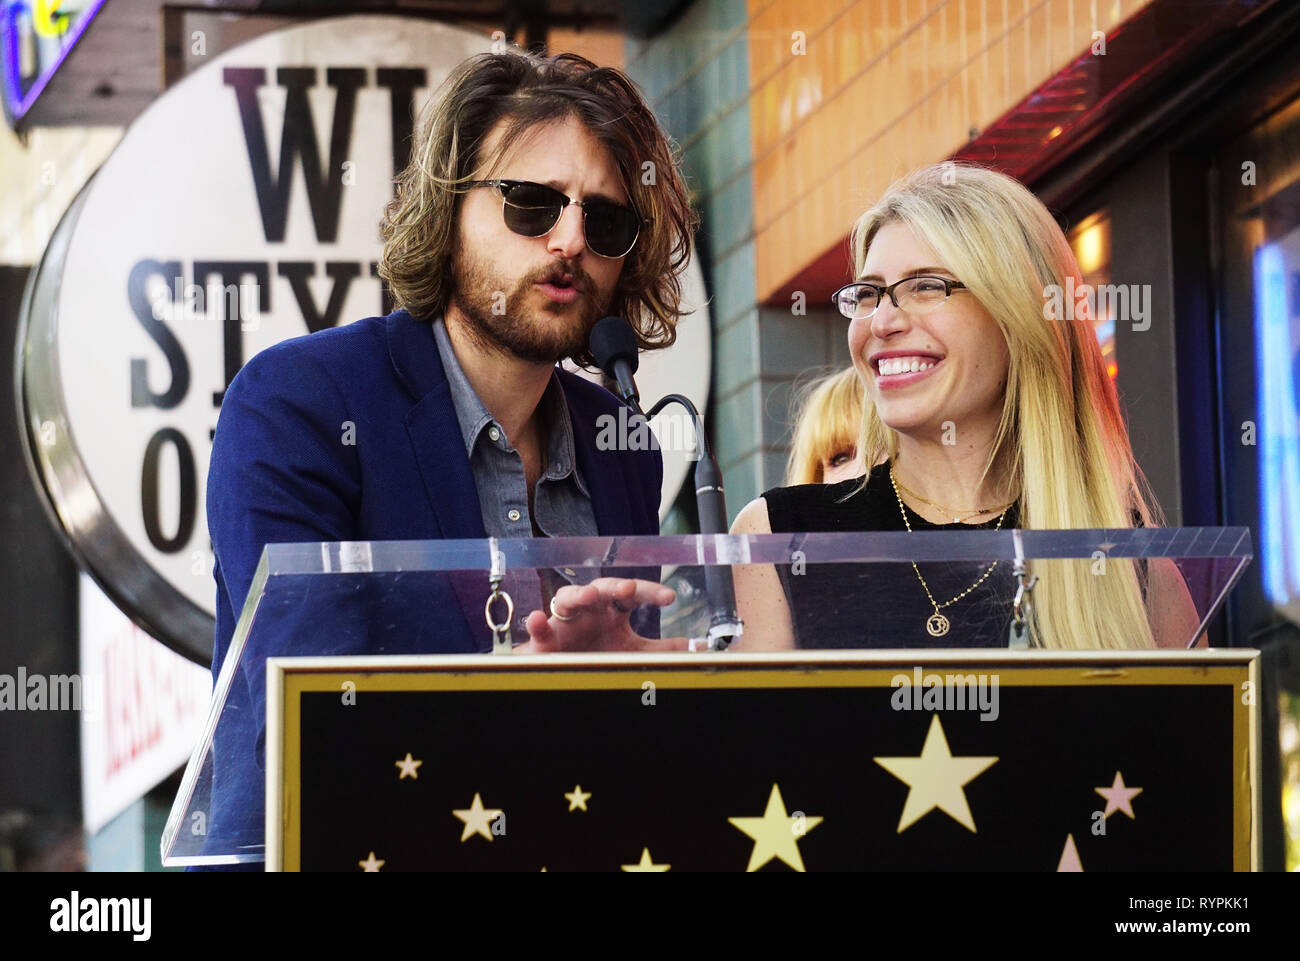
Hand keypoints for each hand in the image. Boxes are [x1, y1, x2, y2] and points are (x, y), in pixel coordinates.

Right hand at [513, 577, 688, 652]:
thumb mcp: (632, 652)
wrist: (564, 671)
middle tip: (628, 589)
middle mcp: (590, 610)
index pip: (633, 594)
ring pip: (567, 598)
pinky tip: (537, 619)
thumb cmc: (597, 653)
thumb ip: (659, 649)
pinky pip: (539, 628)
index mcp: (613, 610)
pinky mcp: (545, 637)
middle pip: (602, 588)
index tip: (670, 598)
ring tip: (589, 597)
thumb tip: (692, 646)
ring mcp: (566, 621)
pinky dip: (537, 623)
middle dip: (614, 586)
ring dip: (577, 595)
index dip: (650, 592)